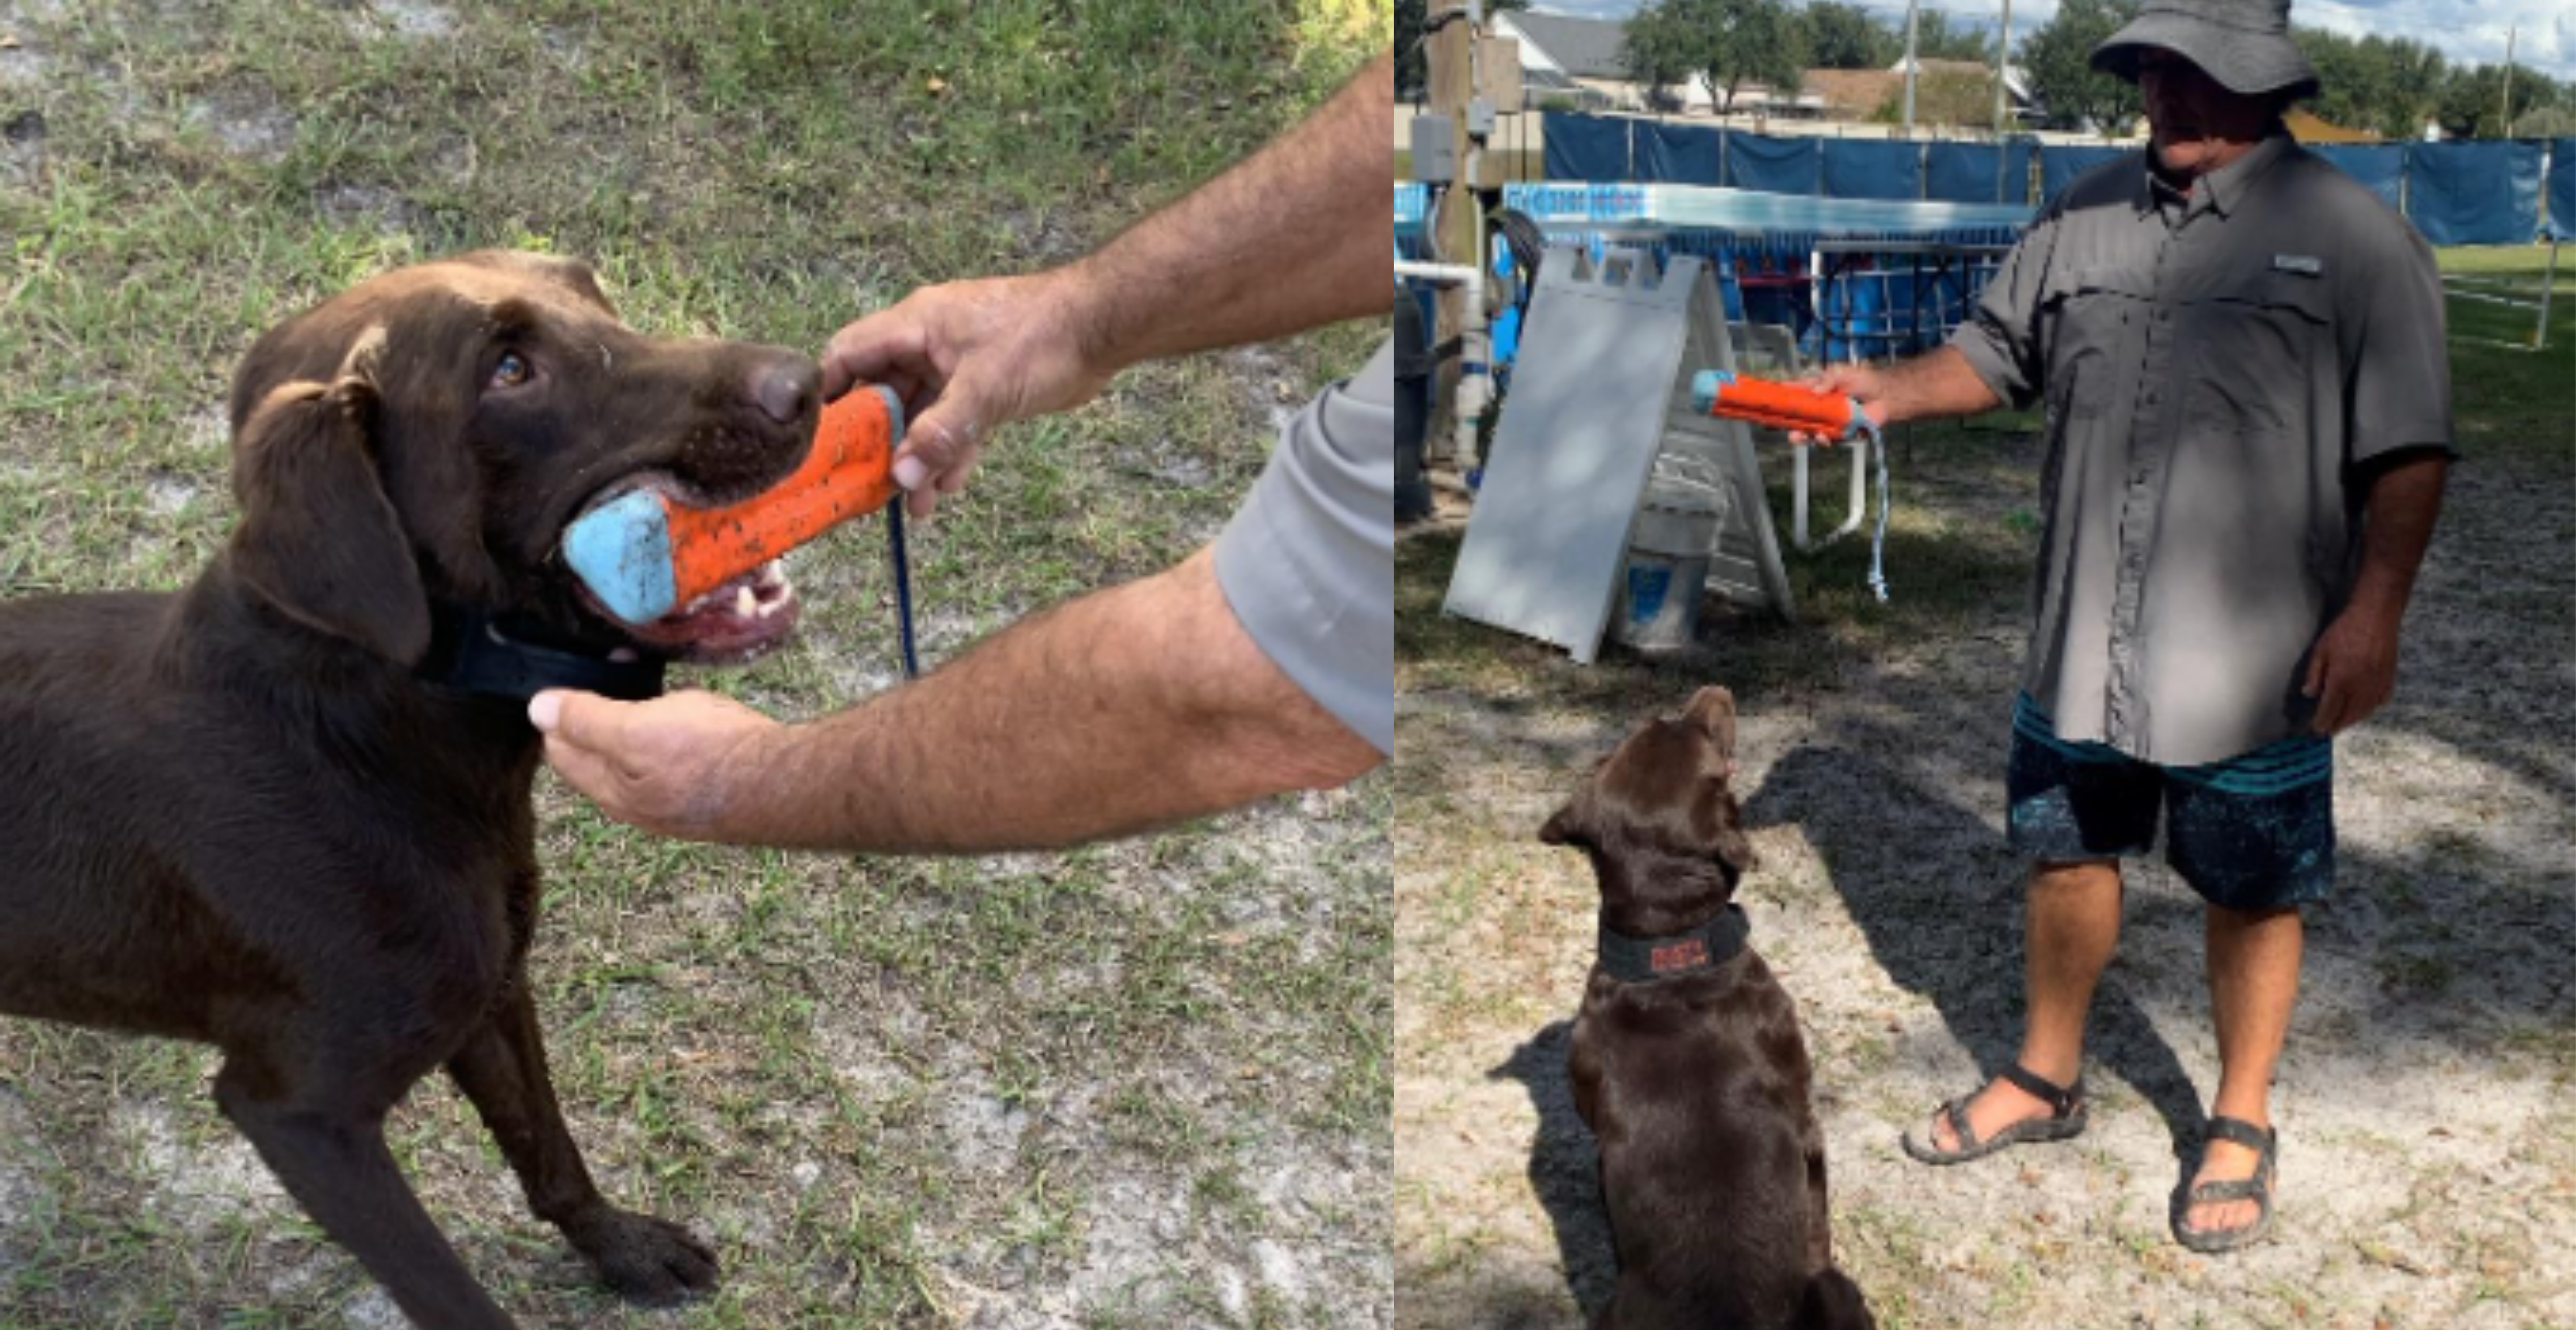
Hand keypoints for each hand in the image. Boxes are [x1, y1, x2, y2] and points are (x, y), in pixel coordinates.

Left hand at [528, 688, 779, 839]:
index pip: (562, 749)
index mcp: (611, 791)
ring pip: (642, 752)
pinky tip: (699, 715)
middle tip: (624, 665)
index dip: (563, 708)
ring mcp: (675, 799)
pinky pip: (679, 755)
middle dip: (605, 709)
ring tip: (664, 687)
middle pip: (601, 751)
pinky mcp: (709, 789)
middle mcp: (638, 803)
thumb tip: (538, 708)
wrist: (785, 781)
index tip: (583, 672)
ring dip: (645, 716)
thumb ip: (585, 720)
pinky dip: (678, 730)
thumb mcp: (635, 730)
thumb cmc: (708, 756)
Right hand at [820, 270, 1110, 518]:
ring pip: (923, 415)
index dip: (829, 394)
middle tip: (871, 487)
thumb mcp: (985, 389)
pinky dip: (951, 451)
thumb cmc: (1042, 337)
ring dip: (918, 457)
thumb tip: (903, 476)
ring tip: (914, 505)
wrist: (1103, 326)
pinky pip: (955, 421)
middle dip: (880, 442)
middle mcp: (928, 343)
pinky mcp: (985, 385)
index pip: (849, 354)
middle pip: (884, 394)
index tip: (821, 440)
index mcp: (915, 325)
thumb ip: (942, 435)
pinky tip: (948, 487)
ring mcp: (957, 364)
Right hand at [1790, 365, 1892, 446]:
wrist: (1885, 395)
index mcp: (1816, 391)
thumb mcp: (1841, 372)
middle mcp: (1820, 408)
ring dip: (1801, 435)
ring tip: (1798, 436)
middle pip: (1797, 417)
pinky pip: (1827, 440)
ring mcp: (1828, 422)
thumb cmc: (1864, 380)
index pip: (1796, 394)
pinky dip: (1822, 440)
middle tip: (1780, 426)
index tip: (1771, 401)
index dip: (1783, 397)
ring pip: (1808, 432)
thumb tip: (1814, 391)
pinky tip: (1821, 437)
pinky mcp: (1840, 434)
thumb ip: (1827, 379)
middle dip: (1787, 423)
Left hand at [2302, 605, 2399, 733]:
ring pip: (2365, 711)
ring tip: (2343, 723)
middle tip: (2328, 731)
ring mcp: (2378, 683)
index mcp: (2341, 680)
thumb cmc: (2345, 630)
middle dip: (2337, 725)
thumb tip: (2309, 694)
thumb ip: (2314, 674)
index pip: (2330, 710)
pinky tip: (2364, 709)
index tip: (2316, 729)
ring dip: (2353, 720)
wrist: (2376, 616)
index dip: (2322, 722)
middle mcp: (2361, 687)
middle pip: (2348, 715)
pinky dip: (2371, 708)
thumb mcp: (2320, 650)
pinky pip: (2381, 700)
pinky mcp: (2389, 678)